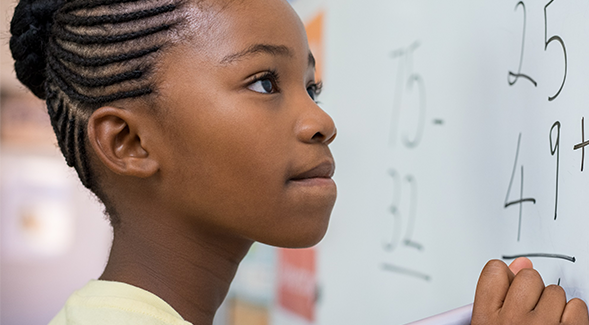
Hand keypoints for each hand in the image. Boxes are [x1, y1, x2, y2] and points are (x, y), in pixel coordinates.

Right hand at [471, 258, 588, 323]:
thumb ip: (499, 295)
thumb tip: (521, 263)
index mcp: (486, 321)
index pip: (494, 271)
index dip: (505, 278)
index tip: (509, 289)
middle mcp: (512, 322)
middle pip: (528, 276)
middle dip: (533, 291)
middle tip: (531, 314)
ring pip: (555, 291)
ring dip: (555, 305)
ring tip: (547, 324)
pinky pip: (577, 306)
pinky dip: (574, 316)